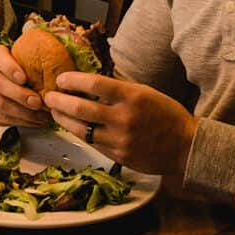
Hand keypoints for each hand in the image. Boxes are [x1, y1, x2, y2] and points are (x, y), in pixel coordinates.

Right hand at [0, 42, 48, 128]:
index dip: (10, 68)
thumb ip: (39, 57)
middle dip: (19, 94)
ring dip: (22, 112)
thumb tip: (66, 59)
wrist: (2, 83)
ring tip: (41, 115)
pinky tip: (34, 121)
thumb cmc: (22, 69)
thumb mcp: (27, 58)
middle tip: (38, 102)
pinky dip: (19, 121)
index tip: (24, 78)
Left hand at [46, 72, 197, 176]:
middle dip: (59, 101)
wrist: (186, 147)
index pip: (94, 84)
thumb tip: (88, 84)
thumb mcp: (145, 93)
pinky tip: (72, 127)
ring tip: (54, 112)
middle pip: (81, 108)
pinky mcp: (118, 155)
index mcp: (132, 96)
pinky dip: (79, 133)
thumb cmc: (166, 115)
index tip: (61, 79)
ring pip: (81, 129)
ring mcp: (120, 139)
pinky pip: (91, 142)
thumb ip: (118, 90)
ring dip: (63, 119)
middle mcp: (123, 118)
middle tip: (49, 96)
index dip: (73, 81)